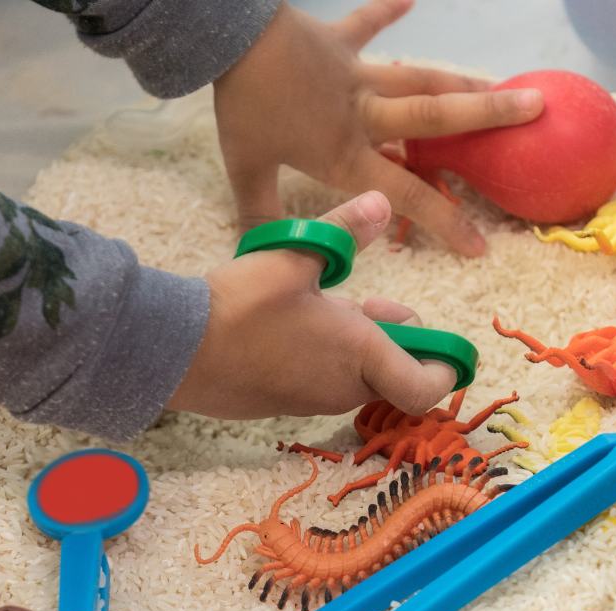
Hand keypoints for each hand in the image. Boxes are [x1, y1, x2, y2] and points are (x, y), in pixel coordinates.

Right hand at [169, 190, 457, 418]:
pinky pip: (321, 382)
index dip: (441, 369)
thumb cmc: (240, 306)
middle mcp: (342, 386)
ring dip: (355, 346)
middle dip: (392, 341)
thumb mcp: (293, 258)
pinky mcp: (283, 403)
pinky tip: (293, 322)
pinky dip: (324, 357)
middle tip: (373, 303)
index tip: (441, 346)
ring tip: (327, 303)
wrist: (175, 352)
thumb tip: (381, 201)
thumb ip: (342, 232)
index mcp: (359, 355)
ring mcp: (311, 400)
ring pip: (355, 376)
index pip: (423, 387)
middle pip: (390, 374)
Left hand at [212, 0, 544, 255]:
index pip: (404, 196)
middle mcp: (365, 114)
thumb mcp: (247, 170)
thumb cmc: (244, 108)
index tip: (479, 246)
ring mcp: (356, 73)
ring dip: (464, 79)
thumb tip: (264, 256)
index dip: (444, 222)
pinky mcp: (339, 39)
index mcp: (346, 152)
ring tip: (507, 80)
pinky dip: (388, 9)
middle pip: (435, 118)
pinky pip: (368, 22)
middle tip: (536, 112)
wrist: (231, 38)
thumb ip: (262, 215)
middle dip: (487, 117)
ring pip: (420, 78)